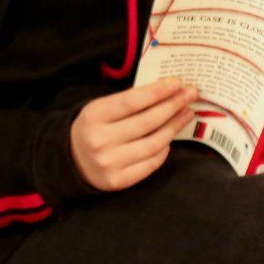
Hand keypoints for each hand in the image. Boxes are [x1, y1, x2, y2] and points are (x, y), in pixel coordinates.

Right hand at [71, 78, 198, 191]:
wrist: (72, 162)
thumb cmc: (93, 129)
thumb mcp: (100, 109)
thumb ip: (127, 102)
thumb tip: (167, 91)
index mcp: (93, 116)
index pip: (131, 101)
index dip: (157, 91)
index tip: (177, 83)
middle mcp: (99, 140)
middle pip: (147, 121)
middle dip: (173, 105)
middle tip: (191, 94)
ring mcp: (109, 162)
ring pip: (154, 143)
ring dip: (175, 126)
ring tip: (187, 113)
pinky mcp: (118, 180)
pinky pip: (151, 163)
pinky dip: (164, 149)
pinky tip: (170, 138)